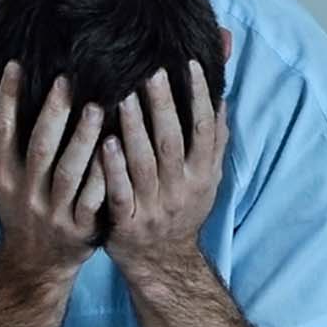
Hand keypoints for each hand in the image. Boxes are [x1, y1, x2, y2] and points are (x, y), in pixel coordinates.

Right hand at [0, 62, 106, 275]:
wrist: (35, 265)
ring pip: (69, 172)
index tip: (15, 63)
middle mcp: (25, 193)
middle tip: (67, 80)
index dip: (6, 97)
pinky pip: (94, 198)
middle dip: (52, 113)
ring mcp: (53, 212)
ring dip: (83, 139)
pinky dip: (103, 175)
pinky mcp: (79, 228)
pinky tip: (117, 150)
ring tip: (97, 107)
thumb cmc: (20, 210)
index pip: (1, 130)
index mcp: (3, 176)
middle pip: (38, 148)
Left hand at [101, 60, 228, 275]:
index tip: (189, 64)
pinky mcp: (129, 224)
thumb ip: (213, 138)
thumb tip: (221, 94)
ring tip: (124, 98)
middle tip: (152, 72)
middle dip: (164, 106)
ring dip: (135, 130)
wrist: (164, 263)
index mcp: (202, 174)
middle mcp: (181, 189)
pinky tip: (104, 144)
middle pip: (173, 141)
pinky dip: (114, 169)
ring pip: (145, 163)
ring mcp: (154, 207)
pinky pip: (121, 194)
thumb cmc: (182, 209)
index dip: (199, 96)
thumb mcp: (206, 178)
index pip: (204, 129)